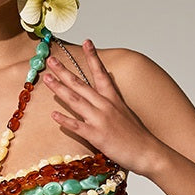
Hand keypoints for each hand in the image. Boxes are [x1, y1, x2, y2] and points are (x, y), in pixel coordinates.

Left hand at [41, 41, 162, 175]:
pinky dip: (65, 120)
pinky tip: (54, 114)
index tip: (87, 42)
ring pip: (76, 100)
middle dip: (64, 71)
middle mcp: (105, 105)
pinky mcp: (97, 135)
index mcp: (113, 98)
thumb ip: (111, 104)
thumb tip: (101, 98)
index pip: (101, 73)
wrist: (147, 152)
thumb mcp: (125, 113)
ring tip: (47, 79)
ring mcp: (100, 120)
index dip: (94, 57)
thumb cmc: (136, 136)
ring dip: (59, 89)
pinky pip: (77, 126)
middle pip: (81, 84)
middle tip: (51, 60)